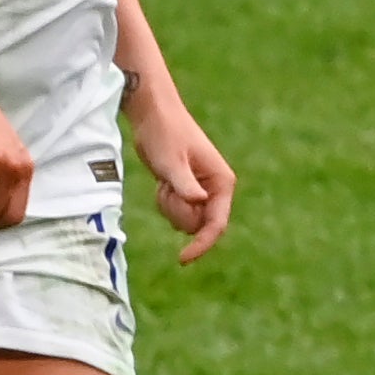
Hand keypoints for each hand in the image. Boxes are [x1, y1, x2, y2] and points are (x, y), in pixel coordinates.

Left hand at [129, 92, 237, 262]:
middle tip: (167, 188)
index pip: (217, 224)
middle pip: (198, 225)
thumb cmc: (165, 133)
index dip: (202, 244)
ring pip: (186, 221)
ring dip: (170, 207)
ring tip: (164, 181)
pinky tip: (162, 181)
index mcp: (222, 183)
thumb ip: (184, 184)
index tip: (182, 259)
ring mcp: (202, 192)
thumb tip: (199, 202)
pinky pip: (176, 212)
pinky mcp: (188, 191)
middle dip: (178, 213)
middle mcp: (216, 190)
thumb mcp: (171, 160)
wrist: (153, 115)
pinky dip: (165, 202)